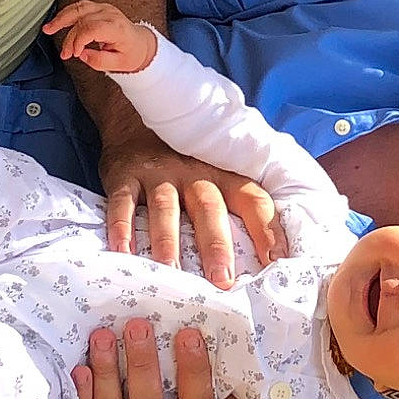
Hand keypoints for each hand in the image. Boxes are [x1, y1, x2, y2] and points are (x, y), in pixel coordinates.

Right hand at [45, 0, 156, 73]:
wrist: (141, 43)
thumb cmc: (132, 53)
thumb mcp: (119, 64)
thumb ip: (99, 61)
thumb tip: (82, 55)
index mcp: (117, 28)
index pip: (91, 29)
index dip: (78, 41)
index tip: (74, 54)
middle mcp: (110, 14)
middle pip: (82, 19)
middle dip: (69, 36)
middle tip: (64, 52)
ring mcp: (105, 8)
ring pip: (79, 8)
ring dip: (61, 18)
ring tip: (48, 28)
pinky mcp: (100, 8)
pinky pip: (80, 6)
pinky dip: (67, 13)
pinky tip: (57, 21)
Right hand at [97, 131, 279, 289]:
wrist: (135, 118)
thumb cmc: (184, 158)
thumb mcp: (215, 169)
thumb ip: (235, 204)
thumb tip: (266, 255)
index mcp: (223, 173)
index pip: (253, 200)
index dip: (268, 230)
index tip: (276, 262)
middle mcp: (194, 171)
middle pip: (209, 208)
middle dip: (217, 245)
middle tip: (222, 281)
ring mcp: (158, 172)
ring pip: (166, 208)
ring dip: (168, 242)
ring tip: (171, 274)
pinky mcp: (125, 175)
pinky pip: (124, 203)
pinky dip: (121, 227)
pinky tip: (123, 252)